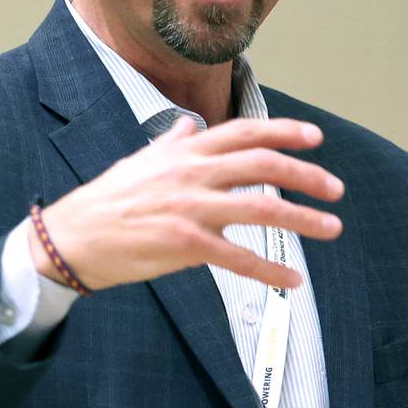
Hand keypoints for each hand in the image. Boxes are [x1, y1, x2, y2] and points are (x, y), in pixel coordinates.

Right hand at [30, 117, 343, 292]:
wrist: (72, 238)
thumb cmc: (106, 201)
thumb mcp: (139, 162)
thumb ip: (171, 145)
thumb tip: (188, 127)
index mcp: (186, 152)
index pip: (245, 132)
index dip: (285, 131)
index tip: (316, 138)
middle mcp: (193, 173)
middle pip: (264, 165)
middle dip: (307, 175)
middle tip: (335, 188)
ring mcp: (191, 208)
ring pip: (262, 208)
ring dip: (303, 219)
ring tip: (331, 228)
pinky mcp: (186, 244)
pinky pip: (239, 258)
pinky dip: (271, 271)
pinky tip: (292, 281)